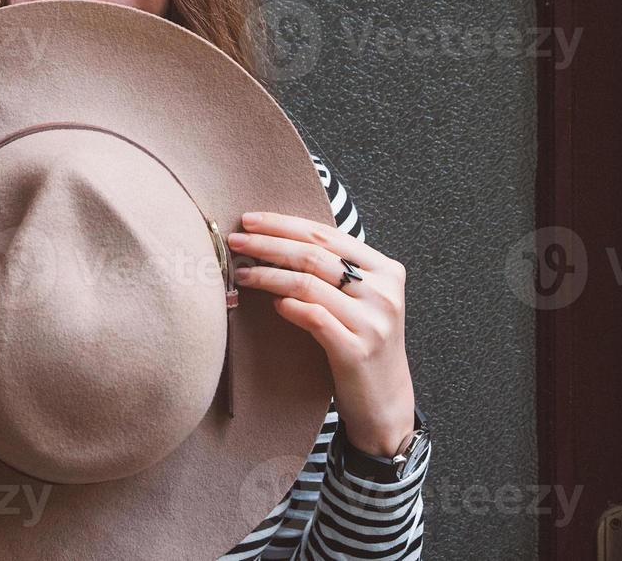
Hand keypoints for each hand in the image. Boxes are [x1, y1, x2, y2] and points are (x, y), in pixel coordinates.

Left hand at [228, 211, 415, 457]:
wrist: (385, 402)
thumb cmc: (362, 342)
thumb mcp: (360, 300)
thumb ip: (334, 270)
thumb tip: (276, 238)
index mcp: (386, 270)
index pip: (327, 234)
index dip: (284, 224)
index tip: (250, 220)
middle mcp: (383, 292)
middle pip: (313, 254)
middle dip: (268, 243)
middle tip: (235, 240)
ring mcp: (372, 322)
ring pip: (308, 284)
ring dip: (268, 275)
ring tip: (242, 274)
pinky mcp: (357, 351)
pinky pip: (313, 317)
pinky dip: (288, 306)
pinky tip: (273, 304)